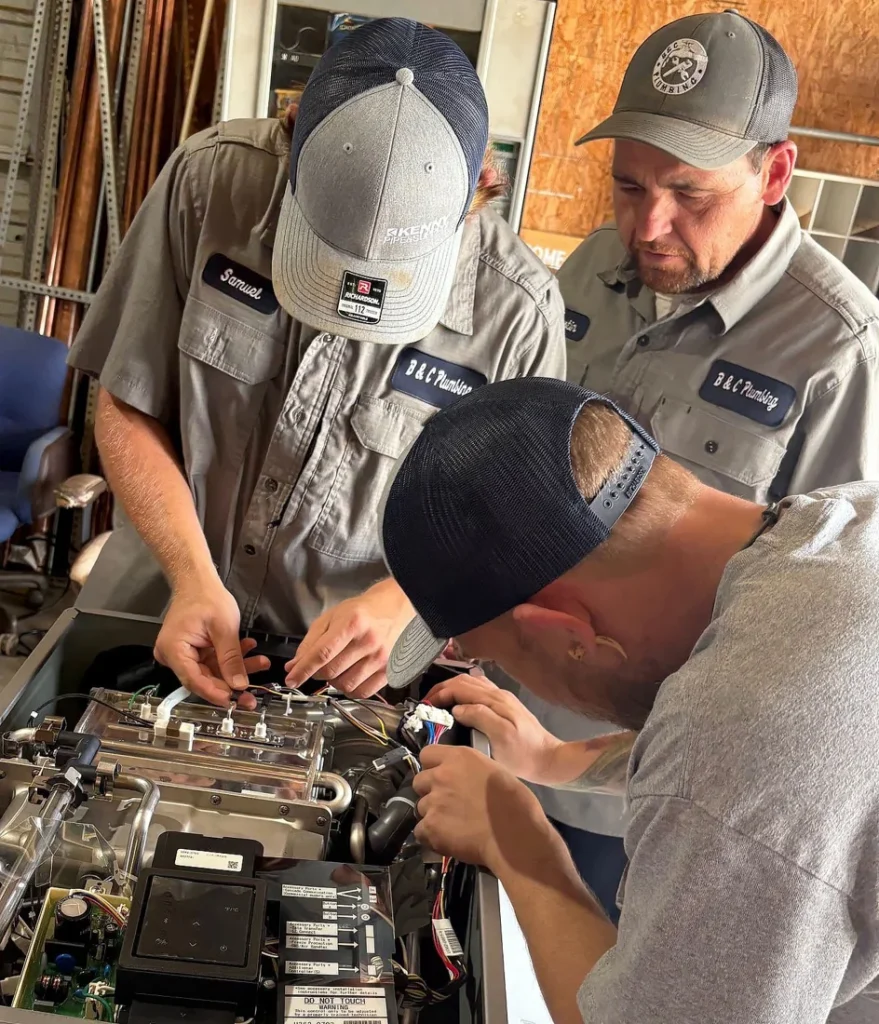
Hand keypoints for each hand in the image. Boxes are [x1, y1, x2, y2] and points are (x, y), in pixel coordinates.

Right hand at [154, 580, 268, 708]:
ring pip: (212, 671)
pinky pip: (213, 661)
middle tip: (253, 693)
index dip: (215, 693)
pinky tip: (249, 650)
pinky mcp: (194, 651)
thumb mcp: (224, 628)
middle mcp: (173, 656)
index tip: (234, 700)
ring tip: (260, 662)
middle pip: (203, 679)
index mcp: (174, 650)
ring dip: (236, 668)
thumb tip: (239, 685)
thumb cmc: (206, 597)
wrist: (198, 581)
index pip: (194, 680)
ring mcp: (184, 654)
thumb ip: (231, 659)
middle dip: (231, 683)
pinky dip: (231, 658)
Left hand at [284, 579, 413, 695]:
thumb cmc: (362, 611)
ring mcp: (381, 657)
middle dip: (316, 673)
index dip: (303, 670)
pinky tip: (349, 677)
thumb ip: (311, 641)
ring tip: (336, 669)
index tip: (291, 679)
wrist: (396, 608)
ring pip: (345, 685)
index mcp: (352, 623)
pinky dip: (350, 690)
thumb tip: (294, 665)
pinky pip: (363, 692)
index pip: (321, 654)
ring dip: (333, 682)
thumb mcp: (332, 617)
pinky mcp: (389, 670)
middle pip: (331, 671)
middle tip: (317, 667)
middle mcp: (369, 641)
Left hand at [413, 746, 554, 873]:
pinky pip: (421, 831)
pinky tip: (448, 839)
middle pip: (419, 781)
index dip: (433, 767)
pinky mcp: (431, 827)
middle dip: (430, 792)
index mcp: (459, 757)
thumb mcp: (493, 770)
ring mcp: (434, 801)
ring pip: (421, 808)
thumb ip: (469, 771)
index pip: (427, 754)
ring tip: (453, 825)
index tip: (441, 777)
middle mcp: (441, 775)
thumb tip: (462, 779)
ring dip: (433, 815)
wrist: (515, 836)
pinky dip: (431, 837)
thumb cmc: (515, 804)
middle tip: (448, 804)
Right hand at [426, 675, 563, 783]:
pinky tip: (458, 703)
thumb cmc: (524, 754)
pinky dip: (463, 692)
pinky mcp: (504, 705)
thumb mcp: (502, 738)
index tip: (426, 706)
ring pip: (471, 683)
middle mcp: (498, 694)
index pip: (460, 687)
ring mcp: (502, 698)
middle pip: (464, 681)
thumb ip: (480, 718)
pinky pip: (479, 690)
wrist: (548, 759)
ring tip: (438, 702)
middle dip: (442, 689)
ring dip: (452, 688)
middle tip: (427, 703)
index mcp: (495, 700)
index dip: (441, 694)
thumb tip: (457, 709)